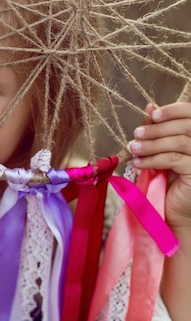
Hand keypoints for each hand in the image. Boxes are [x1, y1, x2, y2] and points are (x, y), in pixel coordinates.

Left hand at [130, 102, 190, 230]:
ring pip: (178, 143)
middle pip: (186, 127)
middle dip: (157, 128)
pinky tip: (138, 162)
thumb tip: (150, 107)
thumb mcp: (163, 151)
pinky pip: (173, 160)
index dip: (173, 111)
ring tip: (133, 148)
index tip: (152, 115)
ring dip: (151, 144)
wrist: (175, 213)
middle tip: (136, 134)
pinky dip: (153, 159)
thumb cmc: (170, 181)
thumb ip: (159, 130)